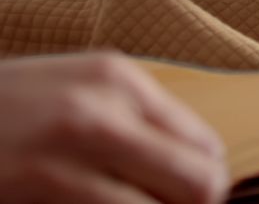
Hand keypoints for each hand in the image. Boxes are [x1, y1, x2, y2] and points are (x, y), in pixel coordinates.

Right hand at [0, 52, 228, 202]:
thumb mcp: (68, 95)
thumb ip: (127, 121)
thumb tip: (194, 166)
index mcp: (118, 77)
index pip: (206, 144)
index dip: (203, 185)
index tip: (182, 202)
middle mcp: (104, 103)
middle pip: (201, 179)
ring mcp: (72, 142)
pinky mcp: (42, 179)